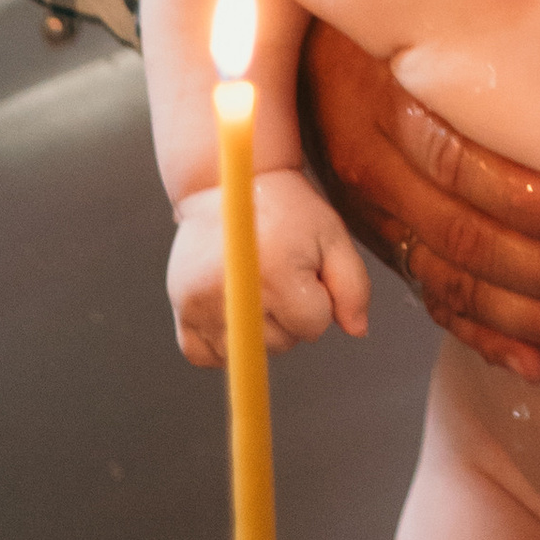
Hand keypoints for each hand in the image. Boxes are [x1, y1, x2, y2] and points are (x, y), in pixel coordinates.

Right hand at [168, 171, 369, 364]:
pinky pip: (203, 355)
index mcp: (276, 272)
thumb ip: (352, 286)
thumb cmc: (288, 211)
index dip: (319, 300)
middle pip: (280, 344)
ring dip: (259, 332)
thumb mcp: (332, 236)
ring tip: (257, 287)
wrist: (230, 184)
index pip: (313, 326)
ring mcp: (201, 303)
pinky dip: (220, 344)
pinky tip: (232, 311)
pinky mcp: (181, 308)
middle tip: (280, 274)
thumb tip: (358, 331)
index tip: (307, 271)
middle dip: (291, 317)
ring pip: (246, 354)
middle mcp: (234, 292)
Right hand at [296, 17, 539, 388]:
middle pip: (464, 235)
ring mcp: (374, 213)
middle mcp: (372, 166)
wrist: (294, 39)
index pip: (453, 160)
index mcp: (382, 98)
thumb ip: (483, 8)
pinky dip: (487, 338)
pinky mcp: (380, 243)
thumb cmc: (389, 2)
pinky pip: (434, 300)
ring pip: (455, 280)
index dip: (521, 197)